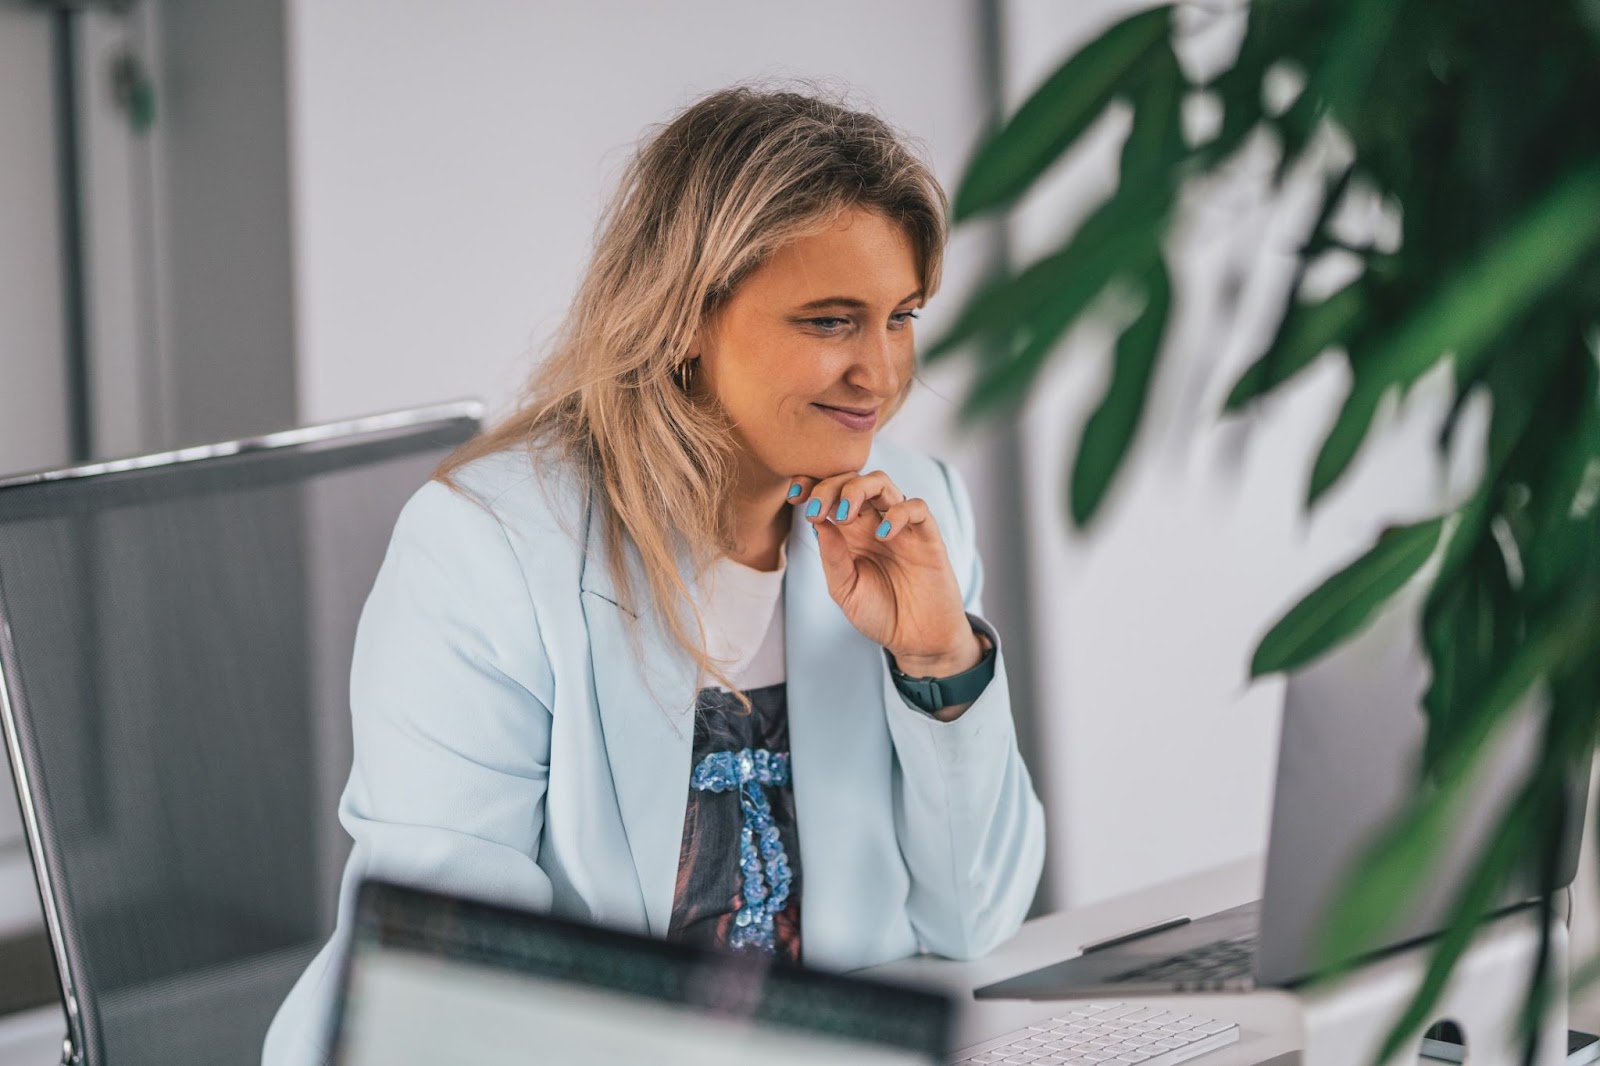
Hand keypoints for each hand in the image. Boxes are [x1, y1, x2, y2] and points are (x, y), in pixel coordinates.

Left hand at [788, 471, 982, 678]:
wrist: (916, 640)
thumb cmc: (880, 613)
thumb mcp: (845, 590)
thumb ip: (832, 558)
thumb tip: (818, 523)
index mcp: (849, 533)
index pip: (830, 494)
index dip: (811, 485)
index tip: (794, 496)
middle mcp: (873, 523)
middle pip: (852, 480)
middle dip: (829, 486)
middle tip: (816, 509)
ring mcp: (900, 528)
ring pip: (882, 483)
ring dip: (858, 489)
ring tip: (844, 515)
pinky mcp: (927, 537)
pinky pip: (917, 508)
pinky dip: (898, 514)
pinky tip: (883, 535)